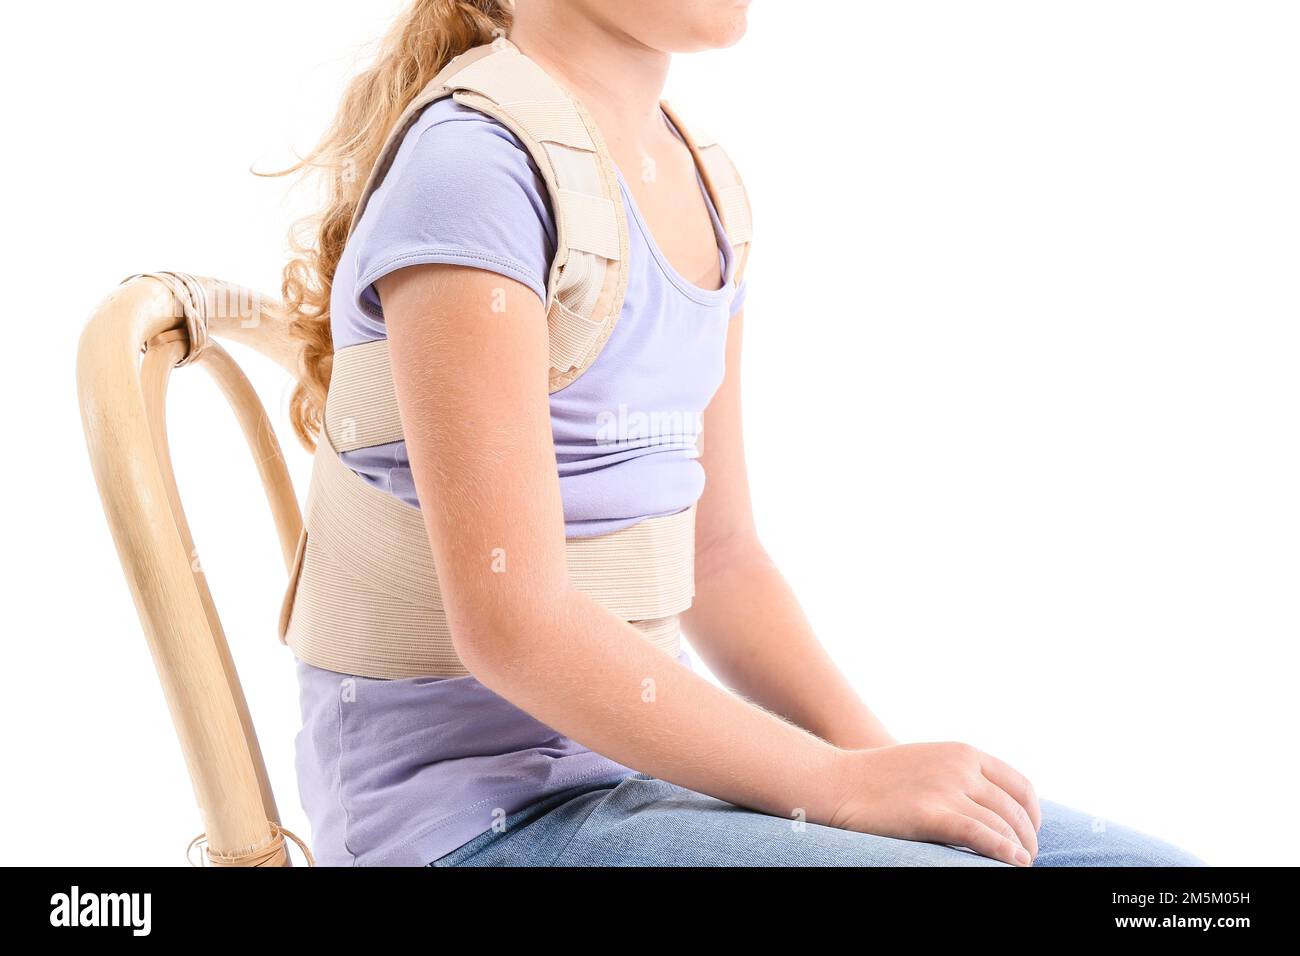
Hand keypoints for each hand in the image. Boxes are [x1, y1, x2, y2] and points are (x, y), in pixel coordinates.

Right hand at [825, 742, 1042, 865]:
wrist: (838, 782)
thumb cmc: (881, 778)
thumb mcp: (930, 762)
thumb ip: (961, 776)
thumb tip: (994, 805)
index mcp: (964, 752)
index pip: (1019, 786)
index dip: (1032, 814)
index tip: (1029, 833)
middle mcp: (961, 767)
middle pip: (1014, 809)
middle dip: (1027, 837)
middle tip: (1026, 856)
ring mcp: (946, 789)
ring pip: (1002, 826)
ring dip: (1018, 849)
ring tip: (1020, 865)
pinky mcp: (931, 814)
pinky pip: (981, 836)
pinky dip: (1003, 851)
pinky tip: (1014, 862)